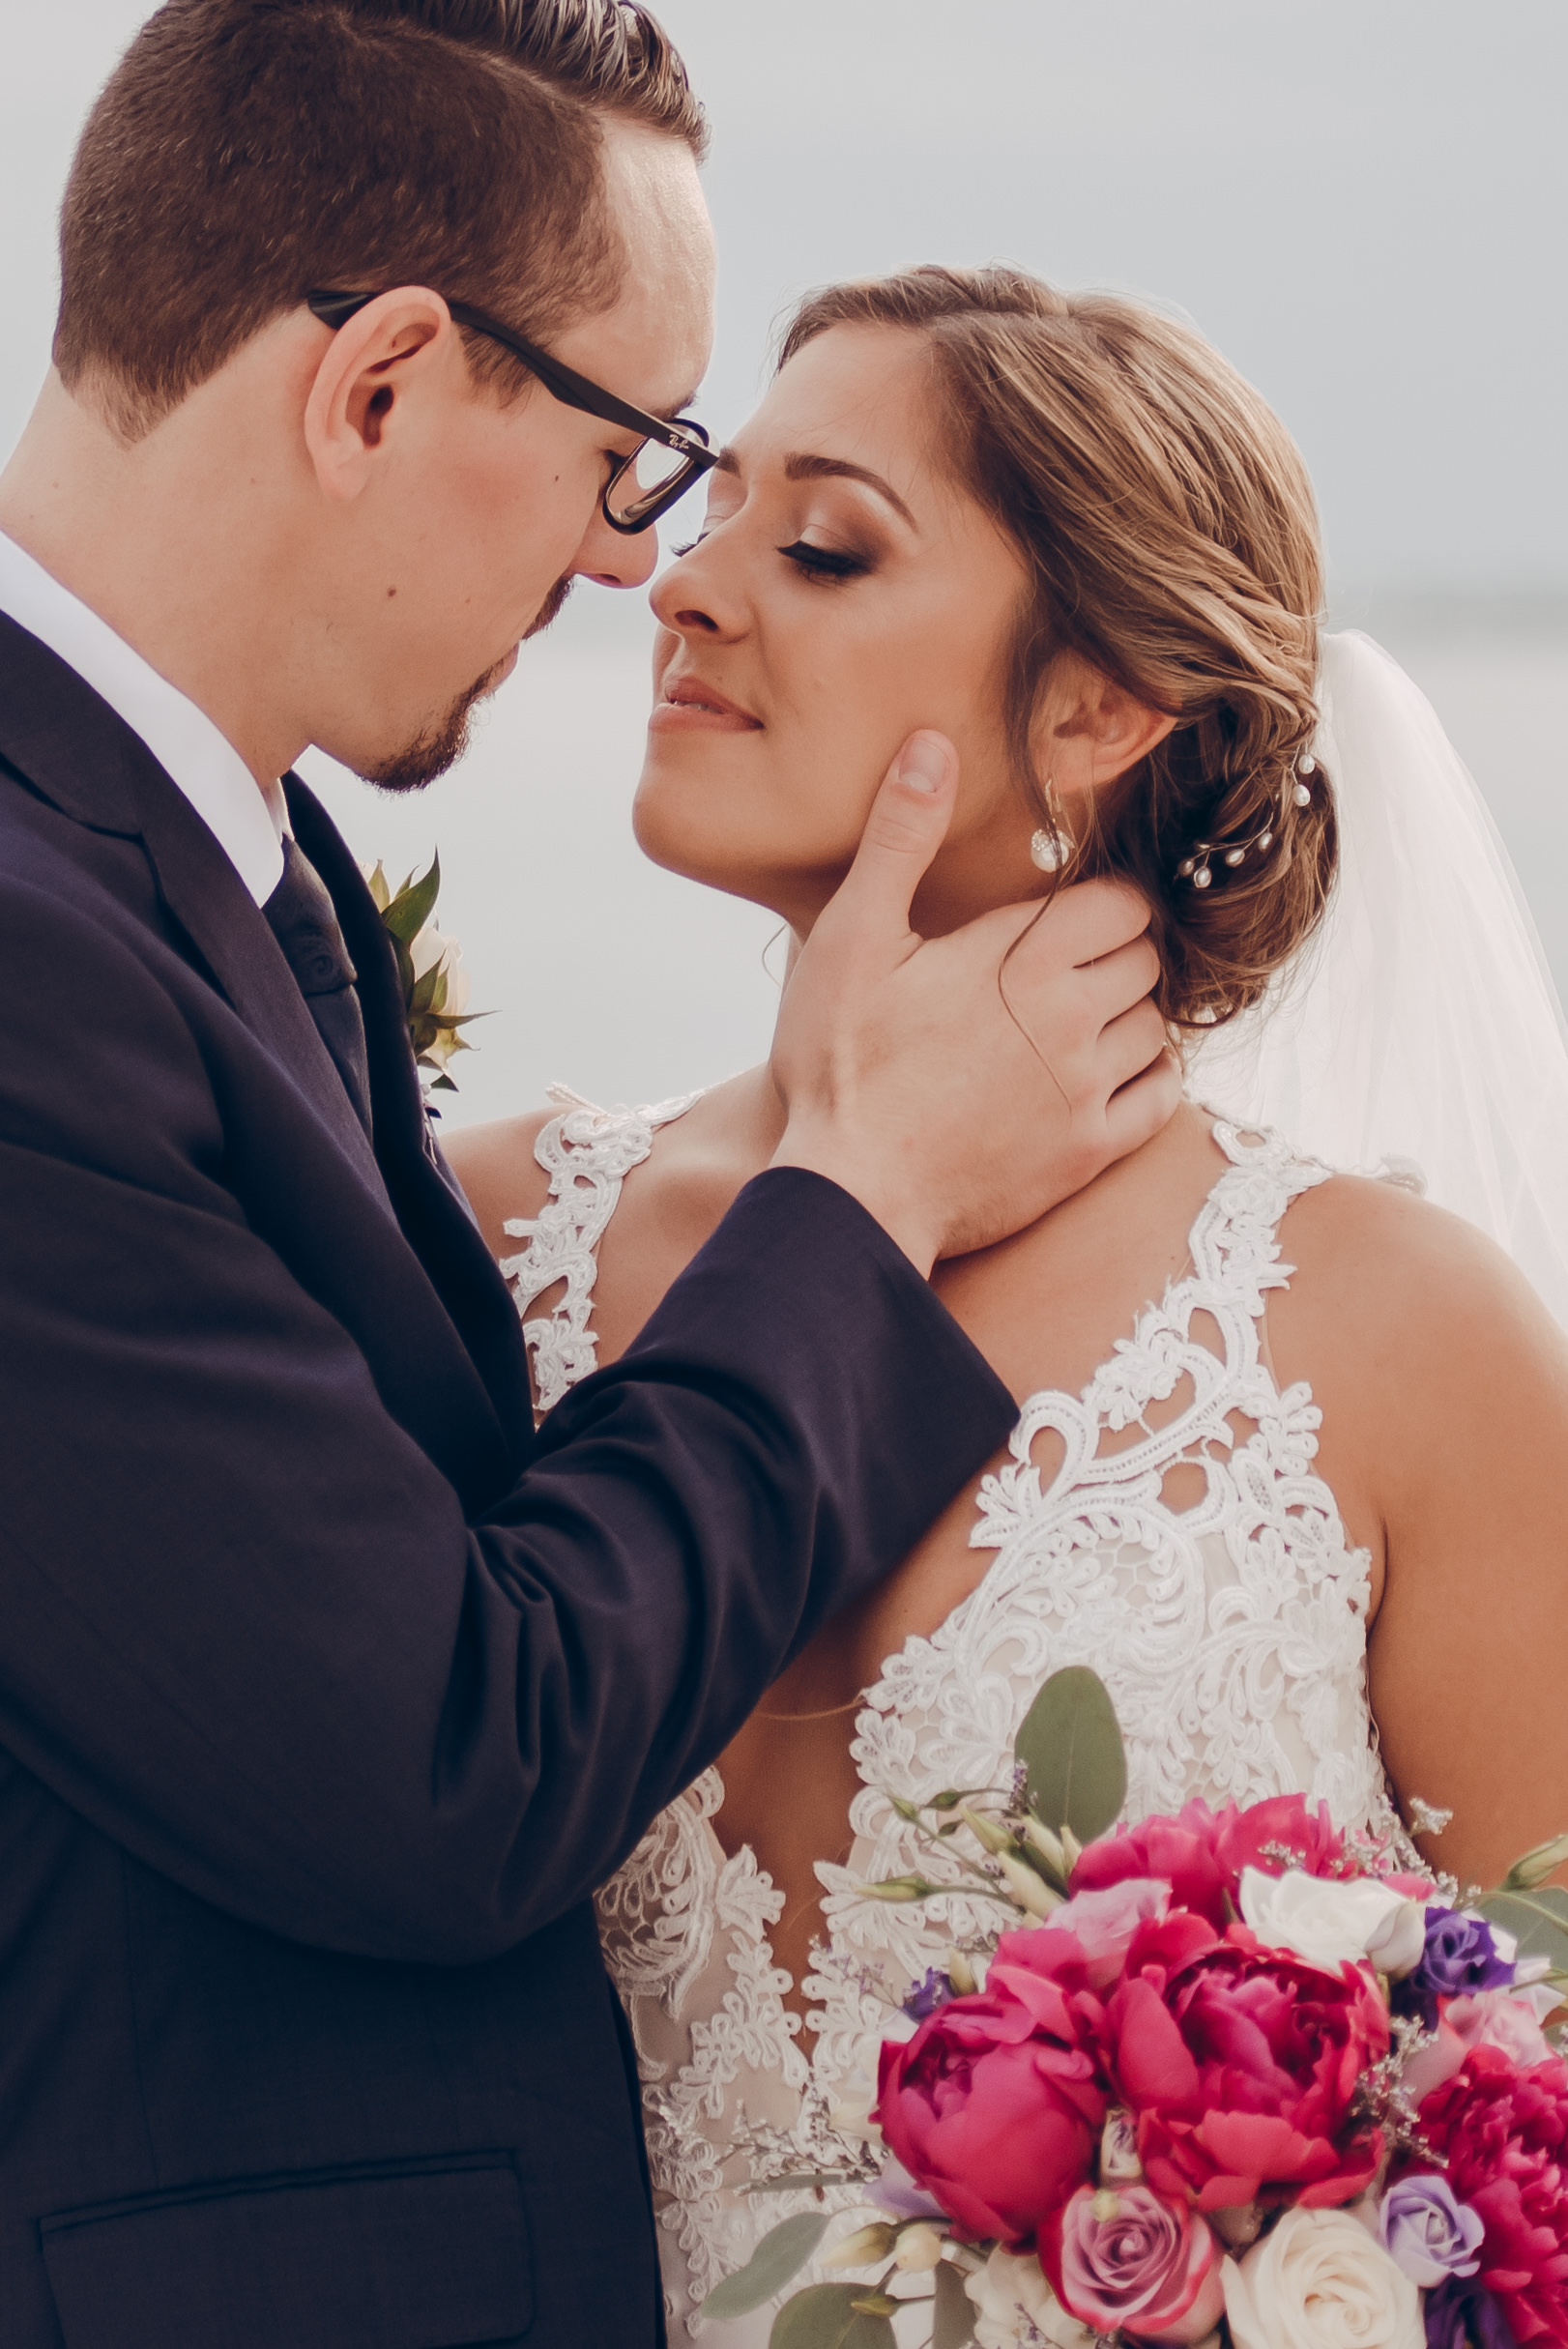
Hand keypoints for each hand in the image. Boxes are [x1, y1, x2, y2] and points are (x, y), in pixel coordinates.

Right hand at [770, 730, 1180, 1272]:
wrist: (850, 1192)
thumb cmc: (840, 1063)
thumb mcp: (853, 936)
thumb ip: (901, 836)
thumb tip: (931, 743)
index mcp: (1025, 954)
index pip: (1121, 902)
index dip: (1097, 904)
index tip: (1061, 919)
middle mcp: (1075, 1015)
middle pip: (1145, 961)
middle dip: (1113, 956)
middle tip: (1062, 970)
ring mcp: (1089, 1089)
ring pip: (1155, 1028)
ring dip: (1127, 1019)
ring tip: (1073, 1025)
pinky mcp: (1089, 1153)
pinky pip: (1159, 1100)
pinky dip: (1145, 1082)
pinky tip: (1099, 1081)